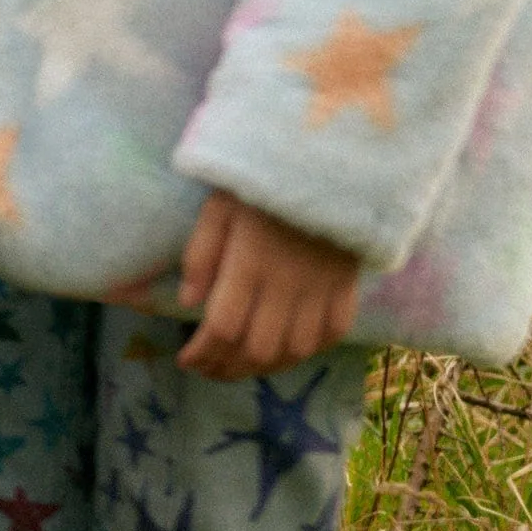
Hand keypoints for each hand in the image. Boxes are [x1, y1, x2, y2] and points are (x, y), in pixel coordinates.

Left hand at [174, 188, 360, 379]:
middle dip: (227, 368)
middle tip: (208, 369)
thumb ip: (200, 255)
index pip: (223, 328)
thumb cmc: (261, 182)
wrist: (327, 160)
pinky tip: (286, 351)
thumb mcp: (218, 208)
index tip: (185, 359)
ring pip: (295, 350)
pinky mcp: (346, 285)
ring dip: (264, 367)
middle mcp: (287, 284)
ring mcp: (322, 288)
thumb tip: (188, 304)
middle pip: (258, 348)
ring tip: (240, 366)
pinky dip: (308, 351)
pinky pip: (332, 333)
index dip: (202, 353)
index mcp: (250, 264)